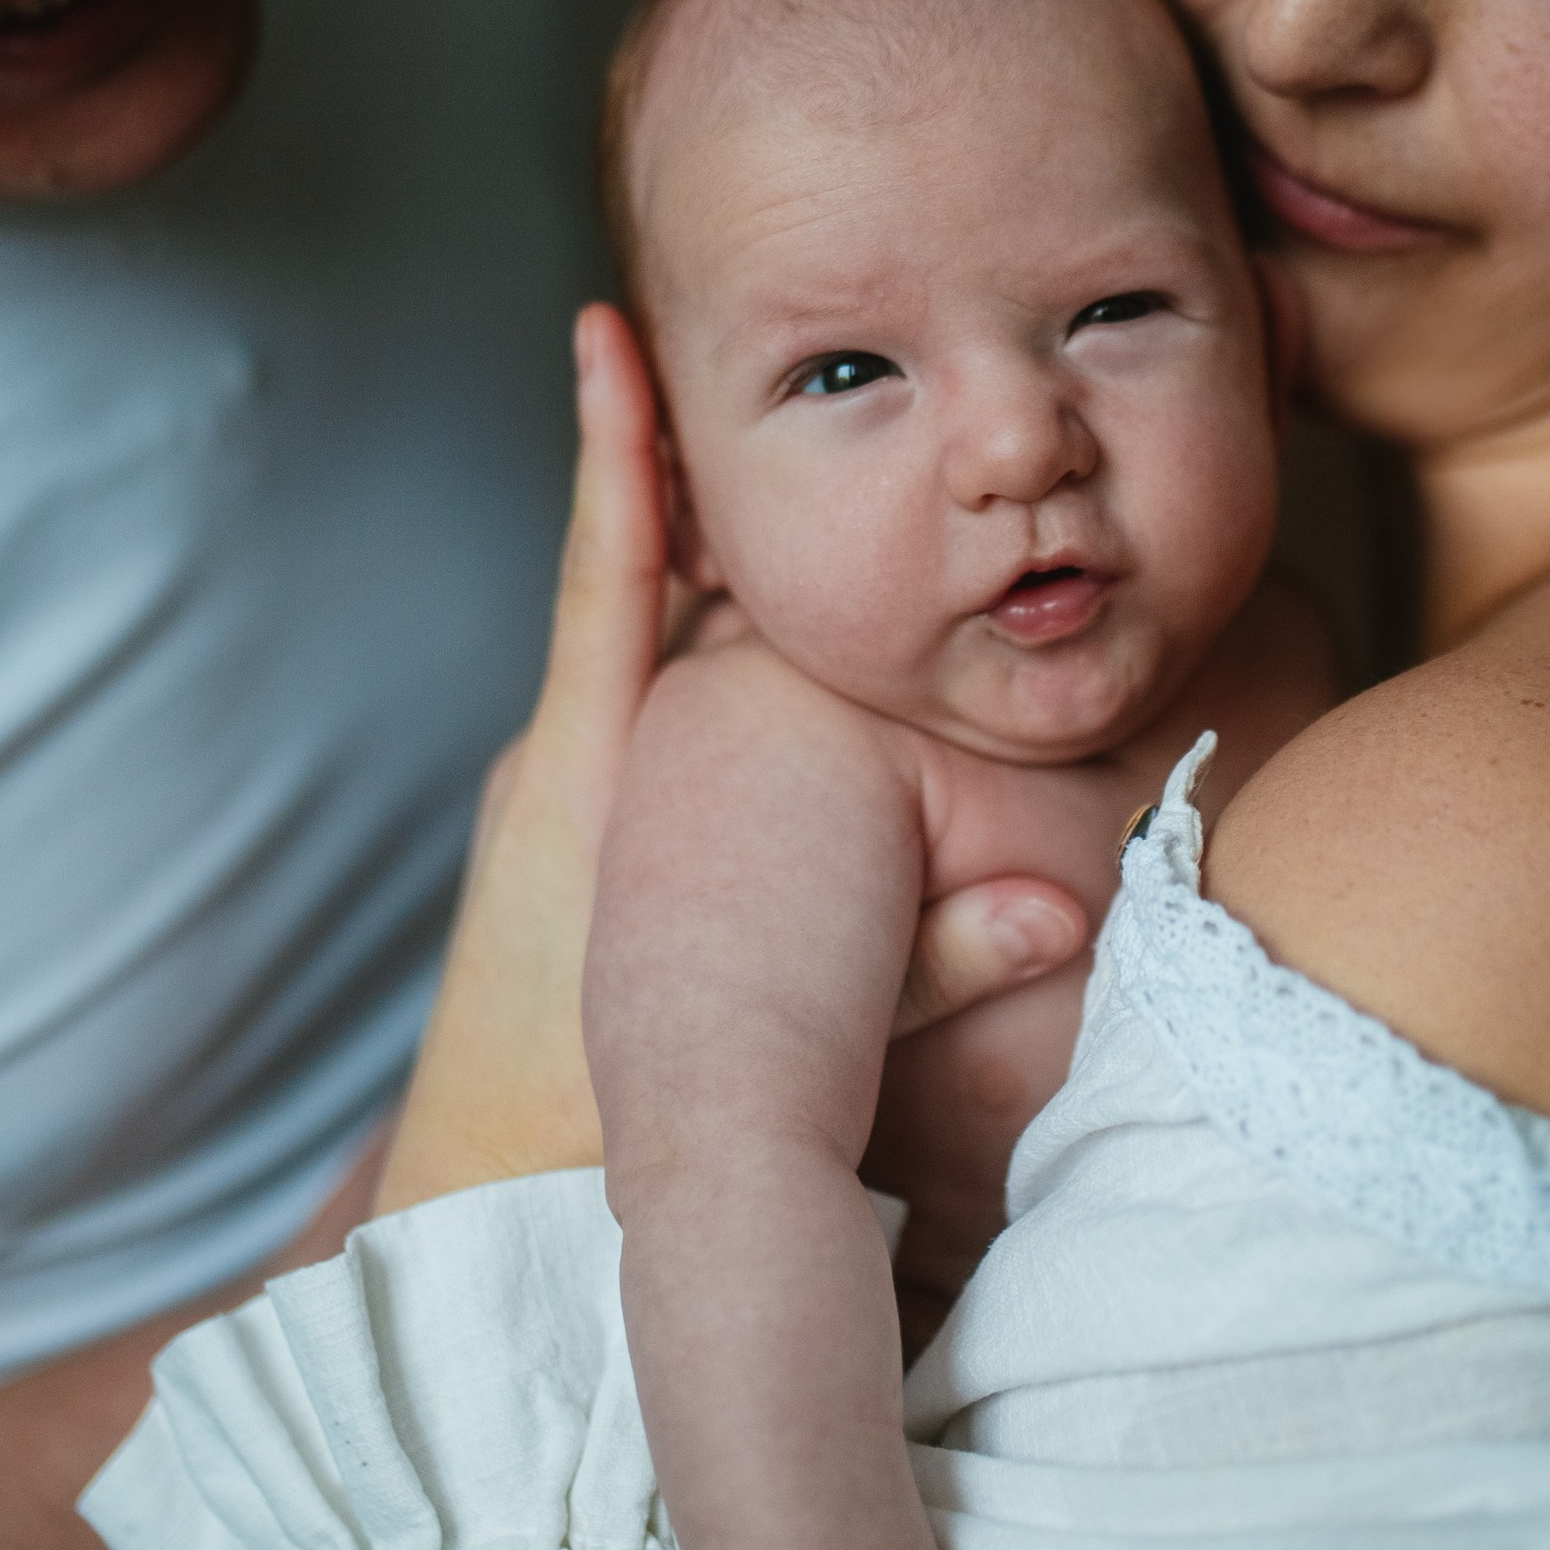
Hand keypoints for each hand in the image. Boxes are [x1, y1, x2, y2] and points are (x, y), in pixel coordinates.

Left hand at [376, 305, 1086, 1211]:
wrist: (481, 1213)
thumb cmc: (603, 1129)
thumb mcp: (774, 1044)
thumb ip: (926, 973)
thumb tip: (1068, 907)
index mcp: (582, 782)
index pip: (607, 579)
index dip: (614, 453)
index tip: (607, 336)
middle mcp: (555, 768)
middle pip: (631, 588)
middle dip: (682, 477)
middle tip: (729, 360)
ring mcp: (550, 801)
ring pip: (637, 652)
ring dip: (695, 568)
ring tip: (761, 470)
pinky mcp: (558, 842)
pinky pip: (622, 708)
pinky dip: (671, 648)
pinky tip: (731, 631)